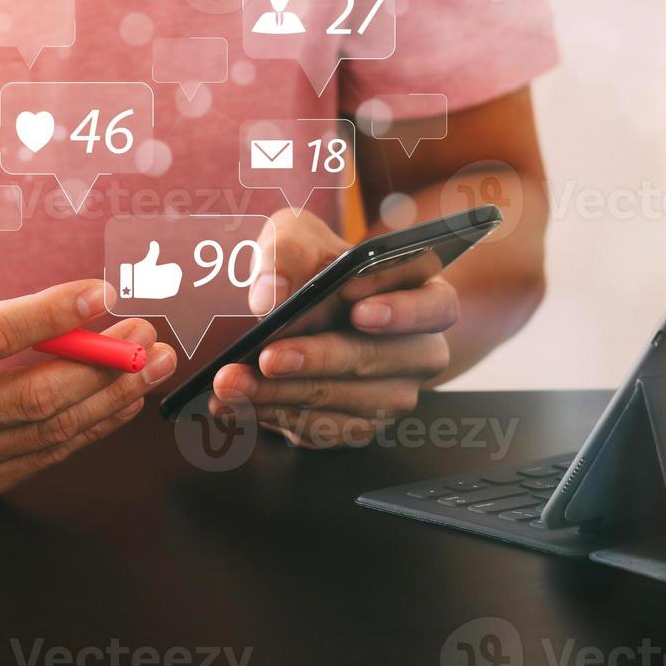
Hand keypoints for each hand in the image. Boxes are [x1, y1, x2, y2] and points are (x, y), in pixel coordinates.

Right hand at [0, 166, 176, 500]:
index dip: (50, 314)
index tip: (102, 291)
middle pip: (30, 395)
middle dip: (101, 364)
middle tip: (146, 332)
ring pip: (46, 432)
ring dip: (109, 397)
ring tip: (153, 362)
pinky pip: (42, 455)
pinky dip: (90, 427)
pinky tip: (122, 397)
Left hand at [209, 209, 458, 448]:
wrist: (302, 311)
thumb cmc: (311, 264)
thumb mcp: (297, 236)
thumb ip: (288, 252)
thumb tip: (270, 294)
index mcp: (423, 294)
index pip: (434, 304)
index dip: (401, 308)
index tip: (354, 302)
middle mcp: (419, 349)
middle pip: (380, 358)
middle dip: (319, 358)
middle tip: (268, 356)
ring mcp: (393, 393)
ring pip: (345, 401)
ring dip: (284, 395)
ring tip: (232, 382)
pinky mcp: (360, 425)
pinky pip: (322, 429)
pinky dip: (275, 417)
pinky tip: (236, 403)